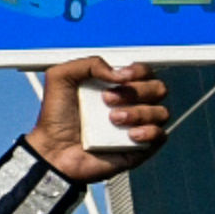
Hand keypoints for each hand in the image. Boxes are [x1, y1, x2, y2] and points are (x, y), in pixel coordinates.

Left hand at [25, 56, 167, 180]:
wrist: (52, 150)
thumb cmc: (56, 117)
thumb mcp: (61, 77)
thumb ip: (88, 63)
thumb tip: (117, 73)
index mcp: (117, 86)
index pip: (144, 71)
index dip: (138, 70)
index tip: (121, 76)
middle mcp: (131, 104)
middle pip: (158, 88)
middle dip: (136, 91)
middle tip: (107, 99)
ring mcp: (136, 126)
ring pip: (162, 112)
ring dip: (139, 112)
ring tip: (113, 119)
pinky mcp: (139, 148)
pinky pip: (160, 136)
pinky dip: (148, 132)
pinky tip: (130, 134)